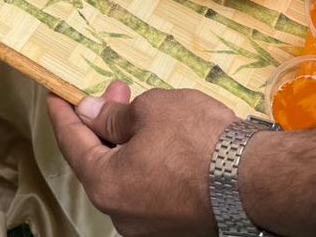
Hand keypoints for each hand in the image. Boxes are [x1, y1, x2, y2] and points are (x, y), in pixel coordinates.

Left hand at [48, 82, 233, 236]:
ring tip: (145, 110)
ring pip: (126, 176)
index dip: (64, 115)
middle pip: (99, 162)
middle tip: (115, 91)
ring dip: (128, 142)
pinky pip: (149, 189)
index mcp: (106, 185)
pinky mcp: (175, 226)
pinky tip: (163, 140)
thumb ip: (112, 115)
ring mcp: (149, 226)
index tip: (57, 97)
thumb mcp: (150, 110)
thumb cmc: (202, 143)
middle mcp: (122, 215)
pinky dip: (148, 163)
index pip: (72, 144)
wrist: (258, 182)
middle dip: (104, 123)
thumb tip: (91, 113)